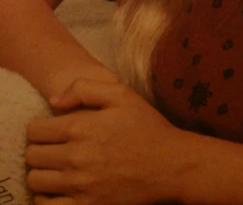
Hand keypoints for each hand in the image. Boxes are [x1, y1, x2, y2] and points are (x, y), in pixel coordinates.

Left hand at [25, 77, 185, 204]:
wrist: (171, 165)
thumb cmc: (147, 127)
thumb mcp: (122, 94)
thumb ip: (85, 88)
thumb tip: (54, 101)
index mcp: (81, 128)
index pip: (35, 130)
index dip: (39, 127)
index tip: (50, 129)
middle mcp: (76, 158)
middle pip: (32, 156)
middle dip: (38, 148)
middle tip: (53, 147)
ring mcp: (80, 186)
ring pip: (35, 181)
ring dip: (41, 172)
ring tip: (55, 166)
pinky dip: (45, 198)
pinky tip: (58, 189)